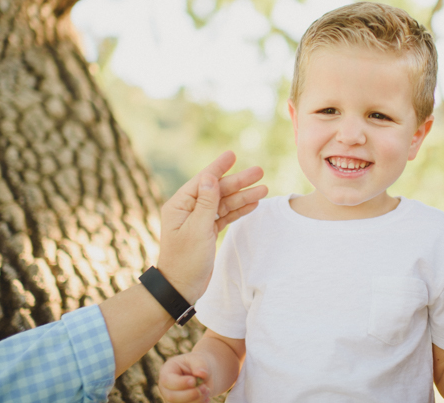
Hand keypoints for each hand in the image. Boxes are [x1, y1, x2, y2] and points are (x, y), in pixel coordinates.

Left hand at [157, 151, 266, 303]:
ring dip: (243, 196)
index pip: (203, 181)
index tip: (232, 155)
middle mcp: (188, 210)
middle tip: (259, 172)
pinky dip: (239, 210)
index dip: (219, 168)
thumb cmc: (185, 260)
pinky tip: (253, 203)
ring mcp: (198, 221)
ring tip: (264, 189)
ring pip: (224, 203)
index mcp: (179, 205)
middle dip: (238, 182)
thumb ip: (206, 203)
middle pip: (217, 190)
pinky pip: (225, 216)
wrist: (180, 288)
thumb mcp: (197, 230)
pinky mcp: (207, 232)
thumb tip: (211, 178)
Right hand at [159, 353, 212, 402]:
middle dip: (190, 394)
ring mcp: (173, 399)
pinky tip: (207, 398)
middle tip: (205, 388)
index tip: (194, 381)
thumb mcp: (200, 359)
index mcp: (167, 372)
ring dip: (197, 400)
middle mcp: (166, 388)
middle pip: (171, 397)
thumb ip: (200, 364)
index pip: (167, 381)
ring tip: (207, 390)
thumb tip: (202, 374)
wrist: (205, 374)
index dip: (180, 383)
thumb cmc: (199, 364)